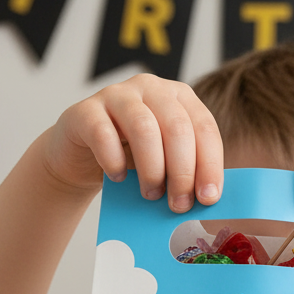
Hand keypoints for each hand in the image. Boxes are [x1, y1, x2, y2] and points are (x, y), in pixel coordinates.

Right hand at [42, 73, 223, 211]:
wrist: (83, 158)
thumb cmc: (131, 160)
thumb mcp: (165, 164)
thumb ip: (187, 174)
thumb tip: (209, 199)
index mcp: (179, 97)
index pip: (204, 127)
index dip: (210, 165)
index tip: (208, 199)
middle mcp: (151, 88)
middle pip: (177, 128)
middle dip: (183, 173)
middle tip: (179, 205)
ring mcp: (117, 95)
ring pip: (144, 128)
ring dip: (152, 169)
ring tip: (151, 194)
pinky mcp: (86, 111)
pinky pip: (103, 134)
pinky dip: (114, 161)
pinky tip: (118, 177)